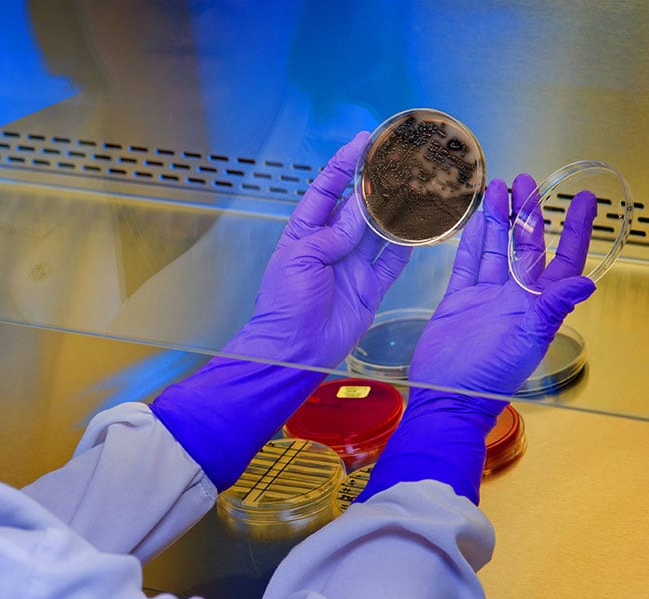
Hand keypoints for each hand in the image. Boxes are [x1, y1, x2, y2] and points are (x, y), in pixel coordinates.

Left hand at [225, 131, 412, 367]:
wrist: (294, 350)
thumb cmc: (285, 305)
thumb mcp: (301, 258)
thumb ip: (334, 233)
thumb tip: (361, 212)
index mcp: (305, 233)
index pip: (326, 190)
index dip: (344, 165)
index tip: (363, 142)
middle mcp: (330, 246)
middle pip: (358, 207)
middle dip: (376, 183)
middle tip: (399, 159)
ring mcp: (351, 266)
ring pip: (379, 230)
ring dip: (396, 209)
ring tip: (416, 185)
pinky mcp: (369, 287)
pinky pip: (392, 260)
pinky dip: (406, 243)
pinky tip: (420, 225)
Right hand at [357, 175, 596, 504]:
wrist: (446, 395)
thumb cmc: (488, 377)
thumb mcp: (526, 341)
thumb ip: (552, 308)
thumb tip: (585, 283)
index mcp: (537, 305)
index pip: (563, 259)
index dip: (575, 231)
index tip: (585, 202)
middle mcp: (514, 297)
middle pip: (526, 246)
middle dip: (528, 213)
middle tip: (527, 182)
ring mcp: (485, 297)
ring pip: (495, 249)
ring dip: (498, 219)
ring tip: (498, 189)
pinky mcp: (458, 300)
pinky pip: (467, 263)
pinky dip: (471, 241)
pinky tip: (475, 220)